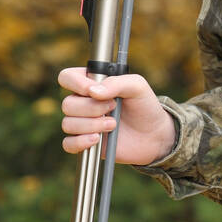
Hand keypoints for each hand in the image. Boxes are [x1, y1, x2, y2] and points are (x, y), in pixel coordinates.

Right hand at [58, 66, 177, 164]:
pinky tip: (97, 139)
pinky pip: (68, 144)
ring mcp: (82, 123)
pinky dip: (80, 142)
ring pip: (68, 124)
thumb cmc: (145, 106)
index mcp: (91, 83)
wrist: (154, 135)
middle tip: (113, 108)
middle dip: (91, 108)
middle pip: (67, 104)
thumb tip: (93, 92)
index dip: (76, 84)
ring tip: (113, 125)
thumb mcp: (137, 87)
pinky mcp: (84, 143)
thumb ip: (117, 83)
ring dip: (92, 125)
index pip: (67, 77)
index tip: (93, 91)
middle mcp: (83, 102)